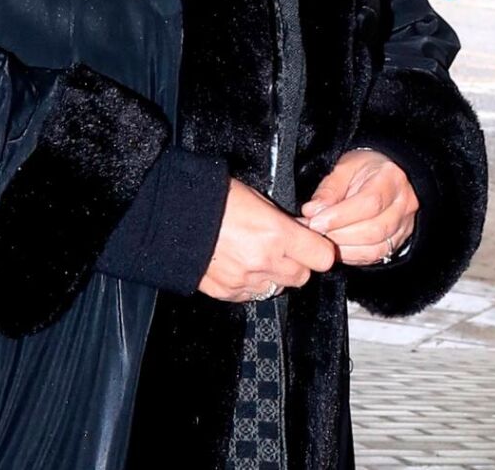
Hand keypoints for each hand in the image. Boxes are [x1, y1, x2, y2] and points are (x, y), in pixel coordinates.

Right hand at [198, 179, 337, 301]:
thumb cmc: (211, 199)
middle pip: (303, 276)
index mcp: (275, 234)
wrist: (171, 216)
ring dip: (274, 275)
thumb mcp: (257, 199)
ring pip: (278, 288)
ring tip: (255, 254)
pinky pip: (253, 295)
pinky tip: (239, 264)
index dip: (318, 250)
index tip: (312, 244)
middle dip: (297, 263)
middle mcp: (264, 261)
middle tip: (282, 248)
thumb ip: (283, 221)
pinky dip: (251, 283)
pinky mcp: (228, 292)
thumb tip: (300, 232)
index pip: (322, 257)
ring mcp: (245, 280)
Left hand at [300, 150, 418, 265]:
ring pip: (374, 248)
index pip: (370, 203)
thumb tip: (312, 211)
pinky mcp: (397, 242)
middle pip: (373, 230)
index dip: (340, 216)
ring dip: (342, 247)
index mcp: (392, 178)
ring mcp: (404, 226)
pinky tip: (335, 246)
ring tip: (322, 238)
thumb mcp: (345, 167)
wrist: (385, 175)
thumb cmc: (365, 168)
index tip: (315, 221)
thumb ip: (329, 189)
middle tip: (314, 231)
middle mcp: (404, 204)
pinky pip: (373, 257)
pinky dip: (350, 255)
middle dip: (338, 234)